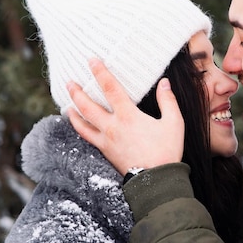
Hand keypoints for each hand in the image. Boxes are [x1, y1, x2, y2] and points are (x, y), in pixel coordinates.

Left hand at [66, 59, 184, 175]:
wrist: (156, 182)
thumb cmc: (167, 151)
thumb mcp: (174, 123)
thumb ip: (168, 101)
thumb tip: (164, 83)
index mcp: (129, 116)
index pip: (111, 89)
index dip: (100, 72)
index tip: (92, 60)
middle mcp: (112, 127)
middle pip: (87, 106)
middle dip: (77, 92)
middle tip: (69, 81)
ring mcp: (106, 141)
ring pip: (82, 124)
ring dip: (73, 111)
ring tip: (67, 103)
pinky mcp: (105, 153)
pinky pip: (87, 138)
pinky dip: (80, 129)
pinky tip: (78, 125)